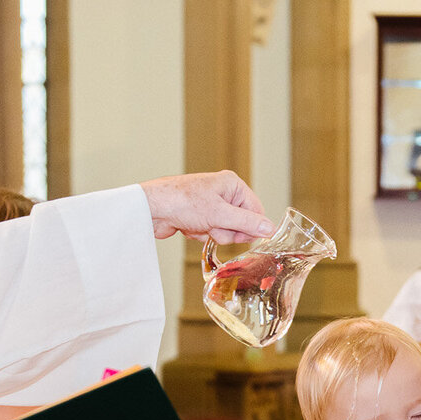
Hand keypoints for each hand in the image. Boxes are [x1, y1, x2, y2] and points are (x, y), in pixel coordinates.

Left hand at [140, 171, 272, 242]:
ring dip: (213, 233)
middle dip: (227, 231)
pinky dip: (202, 234)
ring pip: (226, 230)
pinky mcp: (201, 216)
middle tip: (214, 227)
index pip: (256, 211)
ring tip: (199, 225)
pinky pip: (212, 232)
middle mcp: (224, 193)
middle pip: (242, 223)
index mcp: (232, 185)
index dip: (250, 227)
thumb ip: (247, 223)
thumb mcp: (219, 215)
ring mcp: (211, 205)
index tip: (240, 235)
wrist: (151, 208)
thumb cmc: (181, 202)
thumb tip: (269, 228)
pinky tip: (190, 227)